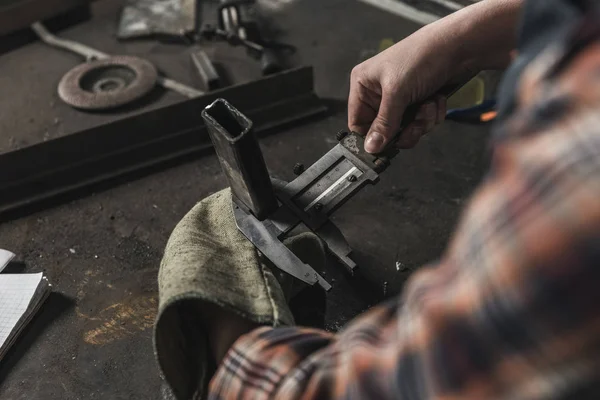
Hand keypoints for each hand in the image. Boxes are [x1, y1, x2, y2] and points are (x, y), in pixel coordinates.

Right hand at [349, 29, 463, 152]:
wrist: (459, 46)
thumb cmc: (422, 57)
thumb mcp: (397, 92)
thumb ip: (384, 123)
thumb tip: (370, 147)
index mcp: (364, 85)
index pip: (358, 123)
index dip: (371, 137)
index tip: (386, 146)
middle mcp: (379, 92)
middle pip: (384, 131)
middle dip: (404, 129)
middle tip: (415, 124)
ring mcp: (400, 98)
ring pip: (405, 130)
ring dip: (421, 122)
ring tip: (428, 104)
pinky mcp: (418, 102)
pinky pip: (420, 123)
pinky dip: (431, 115)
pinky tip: (436, 99)